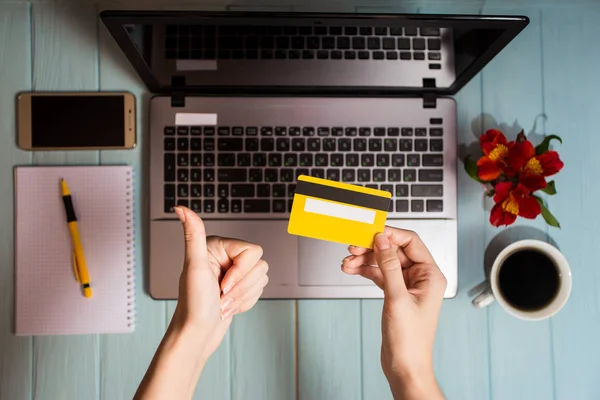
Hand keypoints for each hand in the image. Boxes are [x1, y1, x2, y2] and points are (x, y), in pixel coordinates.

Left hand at [173, 206, 268, 358]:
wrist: (197, 335)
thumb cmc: (193, 304)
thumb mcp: (194, 267)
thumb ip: (193, 235)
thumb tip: (181, 209)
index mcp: (217, 245)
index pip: (252, 251)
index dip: (241, 271)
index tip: (222, 284)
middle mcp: (226, 256)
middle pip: (259, 265)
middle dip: (242, 287)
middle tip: (221, 295)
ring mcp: (233, 272)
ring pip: (261, 278)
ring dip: (243, 297)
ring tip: (223, 303)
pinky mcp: (239, 286)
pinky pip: (259, 290)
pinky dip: (245, 303)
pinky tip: (228, 307)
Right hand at [341, 227, 445, 399]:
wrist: (405, 366)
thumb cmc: (410, 340)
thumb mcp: (397, 297)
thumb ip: (390, 265)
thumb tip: (383, 240)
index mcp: (430, 275)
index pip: (411, 242)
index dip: (390, 235)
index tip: (371, 232)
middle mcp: (421, 278)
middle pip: (394, 251)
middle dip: (372, 248)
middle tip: (353, 247)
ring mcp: (407, 286)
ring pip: (384, 262)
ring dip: (365, 260)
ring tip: (348, 262)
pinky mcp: (396, 294)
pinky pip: (379, 275)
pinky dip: (365, 271)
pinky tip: (352, 269)